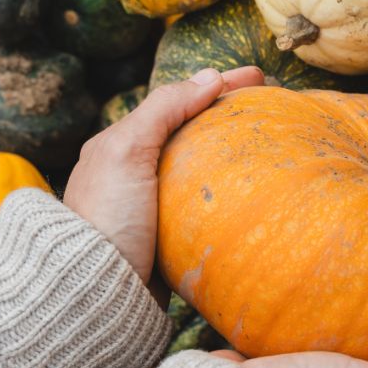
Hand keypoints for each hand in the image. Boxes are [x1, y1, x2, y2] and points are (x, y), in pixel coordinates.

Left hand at [63, 66, 263, 284]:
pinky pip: (206, 207)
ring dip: (233, 154)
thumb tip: (208, 77)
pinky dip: (230, 194)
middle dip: (229, 116)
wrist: (97, 291)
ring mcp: (154, 208)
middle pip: (192, 133)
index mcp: (121, 146)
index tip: (259, 77)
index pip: (178, 103)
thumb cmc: (108, 217)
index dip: (219, 85)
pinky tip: (253, 194)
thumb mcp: (127, 151)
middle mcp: (136, 174)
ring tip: (268, 144)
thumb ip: (164, 110)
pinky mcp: (170, 240)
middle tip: (270, 105)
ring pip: (201, 170)